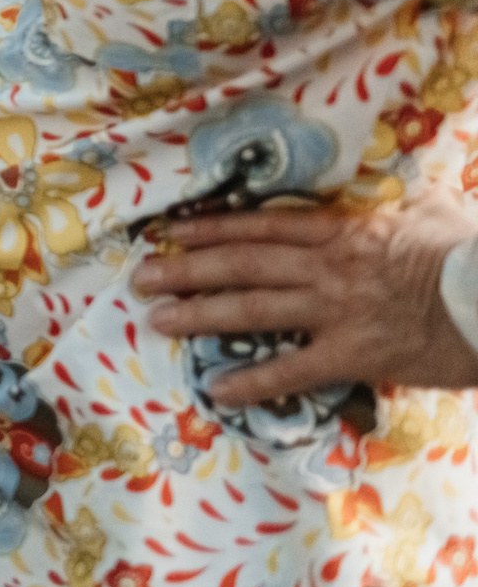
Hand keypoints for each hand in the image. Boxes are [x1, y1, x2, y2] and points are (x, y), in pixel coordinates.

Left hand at [134, 189, 477, 400]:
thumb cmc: (474, 255)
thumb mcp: (432, 213)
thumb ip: (397, 207)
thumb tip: (394, 197)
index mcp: (344, 231)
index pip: (262, 227)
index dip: (212, 229)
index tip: (171, 233)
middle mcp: (328, 267)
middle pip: (243, 265)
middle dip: (187, 270)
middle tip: (142, 278)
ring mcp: (338, 310)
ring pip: (254, 309)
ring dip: (200, 313)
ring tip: (157, 319)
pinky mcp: (355, 354)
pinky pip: (293, 369)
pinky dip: (253, 381)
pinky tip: (217, 389)